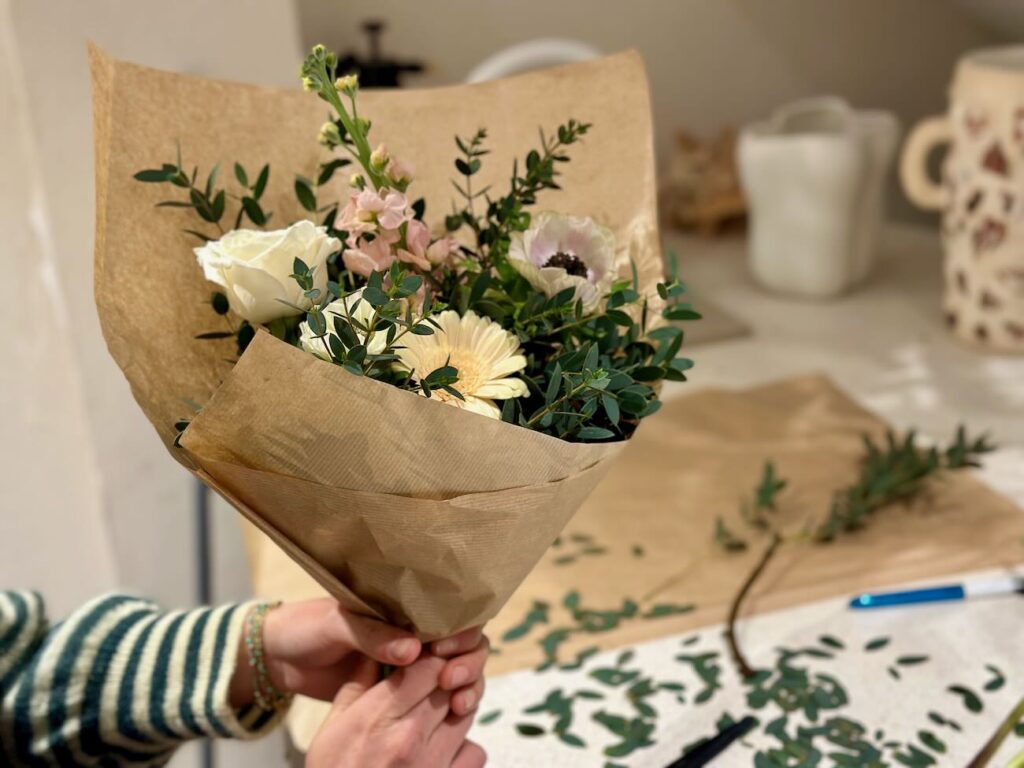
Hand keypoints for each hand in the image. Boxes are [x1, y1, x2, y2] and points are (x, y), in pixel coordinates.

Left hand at [230, 599, 488, 718]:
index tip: (446, 648)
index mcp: (402, 606)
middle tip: (451, 679)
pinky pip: (435, 693)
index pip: (448, 612)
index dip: (459, 629)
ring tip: (457, 700)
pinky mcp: (400, 688)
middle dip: (468, 660)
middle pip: (464, 642)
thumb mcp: (337, 623)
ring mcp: (410, 661)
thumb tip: (412, 650)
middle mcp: (414, 630)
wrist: (279, 657)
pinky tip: (454, 712)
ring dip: (467, 682)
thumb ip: (373, 635)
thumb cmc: (306, 628)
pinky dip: (451, 701)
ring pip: (457, 668)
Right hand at [305, 653, 486, 767]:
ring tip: (434, 718)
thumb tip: (378, 647)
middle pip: (450, 684)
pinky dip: (464, 747)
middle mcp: (409, 736)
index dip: (431, 655)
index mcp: (378, 716)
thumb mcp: (331, 729)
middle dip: (445, 679)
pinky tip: (443, 750)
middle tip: (433, 684)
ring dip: (455, 710)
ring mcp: (433, 763)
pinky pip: (475, 752)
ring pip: (466, 713)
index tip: (427, 656)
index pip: (427, 664)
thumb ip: (357, 685)